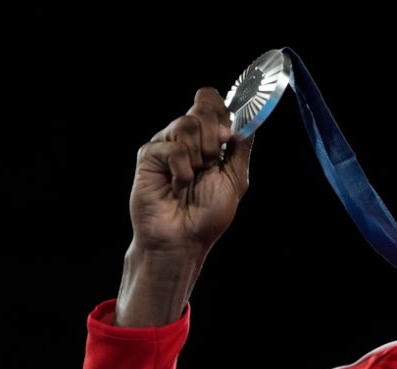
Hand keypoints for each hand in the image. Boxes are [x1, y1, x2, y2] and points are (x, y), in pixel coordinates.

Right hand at [130, 87, 253, 255]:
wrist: (183, 239)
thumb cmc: (207, 214)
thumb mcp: (235, 178)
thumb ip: (241, 147)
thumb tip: (246, 118)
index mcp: (208, 139)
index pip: (212, 101)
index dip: (223, 111)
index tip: (228, 137)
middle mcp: (186, 137)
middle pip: (203, 106)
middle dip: (215, 137)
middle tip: (210, 164)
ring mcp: (166, 143)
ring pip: (188, 124)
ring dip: (199, 156)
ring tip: (193, 179)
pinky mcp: (149, 155)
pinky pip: (174, 148)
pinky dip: (183, 171)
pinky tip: (177, 186)